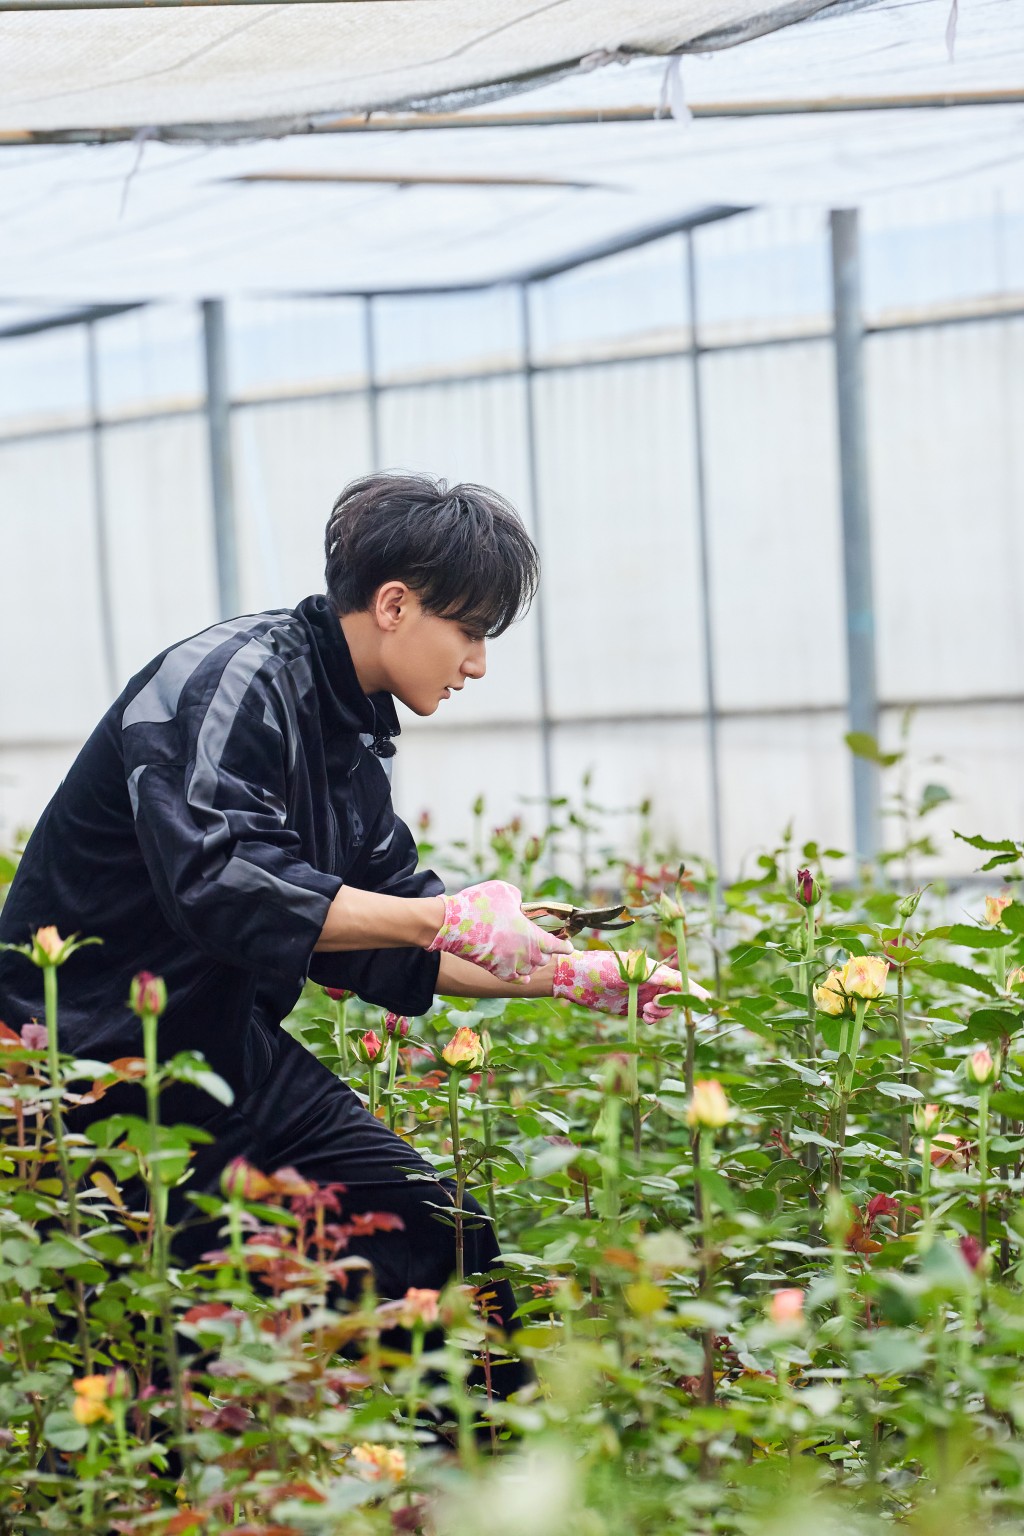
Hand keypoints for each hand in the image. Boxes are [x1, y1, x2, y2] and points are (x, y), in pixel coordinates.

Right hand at [427, 879, 571, 981]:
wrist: (453, 924)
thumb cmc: (481, 904)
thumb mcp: (506, 891)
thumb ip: (519, 899)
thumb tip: (520, 905)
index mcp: (533, 936)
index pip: (558, 946)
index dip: (565, 946)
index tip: (569, 946)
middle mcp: (525, 954)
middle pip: (544, 959)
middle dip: (545, 951)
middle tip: (541, 943)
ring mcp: (510, 965)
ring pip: (530, 969)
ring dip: (532, 962)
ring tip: (530, 954)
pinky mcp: (495, 970)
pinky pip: (515, 979)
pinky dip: (521, 976)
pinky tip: (524, 975)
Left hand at [552, 951, 708, 1022]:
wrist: (574, 978)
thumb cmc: (599, 967)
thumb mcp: (626, 971)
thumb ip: (650, 976)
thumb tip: (675, 981)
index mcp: (651, 968)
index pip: (679, 980)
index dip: (693, 990)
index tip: (707, 1001)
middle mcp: (650, 981)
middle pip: (675, 996)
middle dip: (671, 1003)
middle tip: (653, 1006)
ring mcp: (643, 994)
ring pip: (665, 1008)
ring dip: (661, 1012)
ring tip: (646, 1012)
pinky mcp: (633, 1007)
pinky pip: (652, 1016)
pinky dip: (653, 1019)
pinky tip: (645, 1018)